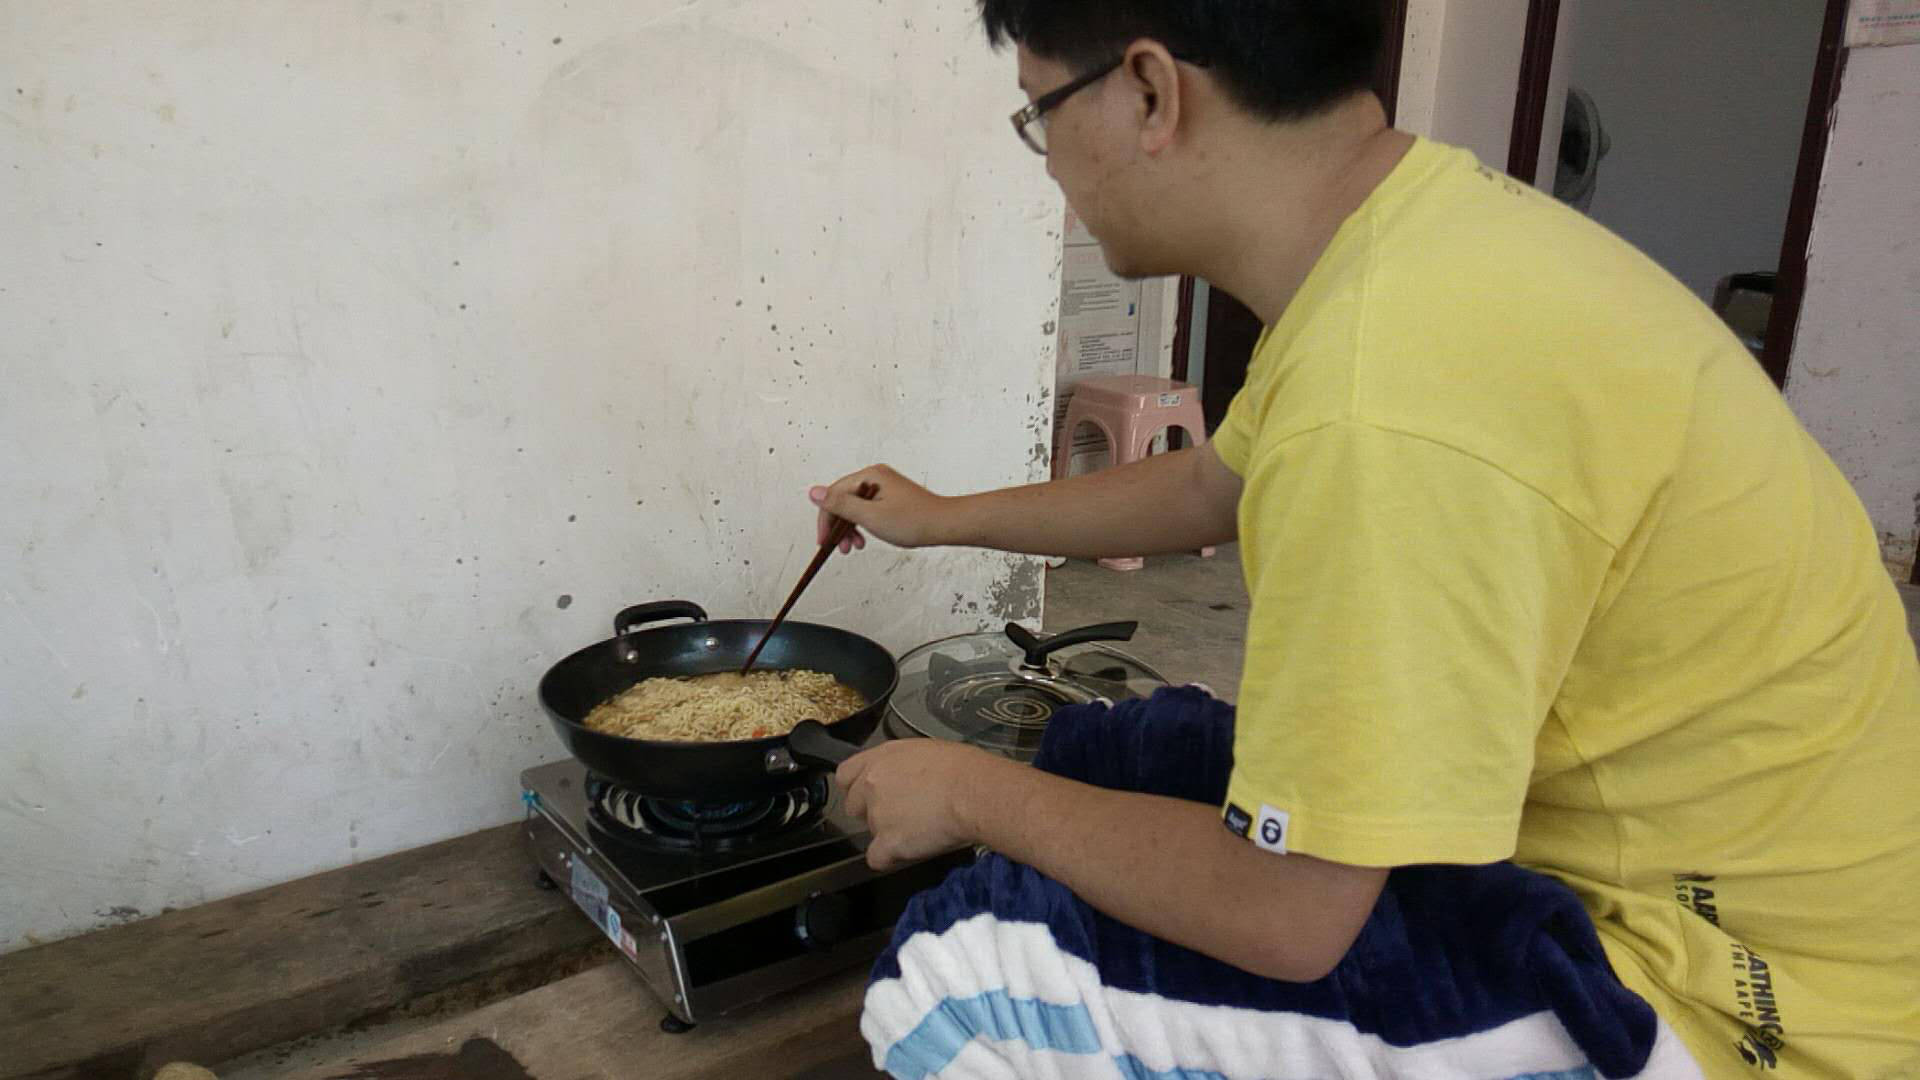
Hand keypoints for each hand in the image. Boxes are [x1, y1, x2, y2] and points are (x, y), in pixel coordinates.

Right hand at [809, 464, 952, 552]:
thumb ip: (840, 505)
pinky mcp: (891, 497)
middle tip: (841, 547)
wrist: (945, 525)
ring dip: (851, 528)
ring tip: (854, 546)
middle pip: (844, 499)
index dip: (826, 518)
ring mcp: (884, 486)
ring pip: (856, 506)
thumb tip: (814, 492)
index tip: (824, 540)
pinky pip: (868, 509)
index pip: (834, 494)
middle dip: (839, 525)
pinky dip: (864, 524)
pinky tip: (867, 538)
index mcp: (869, 476)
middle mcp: (876, 477)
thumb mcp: (870, 516)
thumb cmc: (914, 521)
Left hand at [838, 740, 1004, 869]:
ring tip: (920, 829)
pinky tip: (913, 849)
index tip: (870, 796)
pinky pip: (877, 859)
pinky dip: (892, 858)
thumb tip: (903, 778)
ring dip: (889, 834)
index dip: (856, 789)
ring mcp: (876, 815)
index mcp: (880, 758)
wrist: (973, 792)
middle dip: (872, 813)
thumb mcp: (924, 752)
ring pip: (870, 833)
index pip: (845, 775)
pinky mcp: (887, 843)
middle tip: (902, 815)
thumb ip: (901, 766)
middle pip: (853, 807)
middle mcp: (871, 784)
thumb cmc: (963, 769)